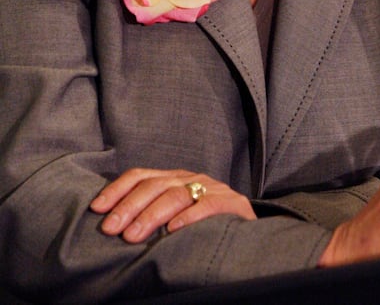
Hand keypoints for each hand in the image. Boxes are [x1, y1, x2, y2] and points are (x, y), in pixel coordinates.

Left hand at [90, 168, 256, 242]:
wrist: (250, 233)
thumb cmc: (204, 227)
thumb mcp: (175, 215)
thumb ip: (151, 214)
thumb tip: (111, 225)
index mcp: (174, 178)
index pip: (141, 175)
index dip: (117, 189)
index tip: (97, 208)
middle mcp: (191, 179)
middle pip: (155, 185)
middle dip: (129, 206)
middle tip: (111, 229)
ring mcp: (212, 189)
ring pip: (176, 195)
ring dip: (151, 215)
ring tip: (133, 236)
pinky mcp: (232, 204)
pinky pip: (208, 207)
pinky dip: (189, 217)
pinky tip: (173, 231)